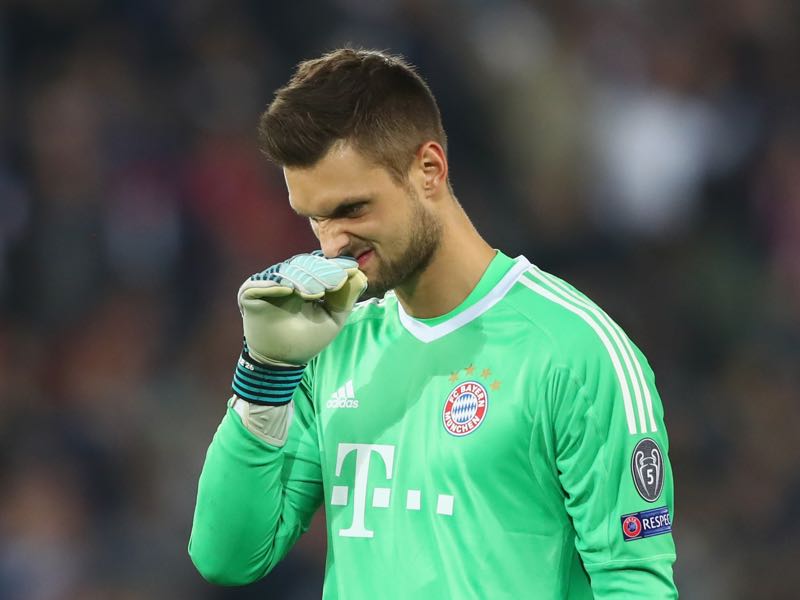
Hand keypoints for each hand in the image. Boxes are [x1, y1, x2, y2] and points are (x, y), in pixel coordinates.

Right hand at [238, 252, 367, 366]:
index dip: (335, 266)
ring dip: (302, 279)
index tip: (351, 269)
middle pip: (303, 264)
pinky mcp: (249, 293)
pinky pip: (259, 284)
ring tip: (315, 293)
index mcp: (306, 279)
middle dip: (321, 272)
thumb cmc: (309, 339)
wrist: (284, 361)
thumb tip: (360, 274)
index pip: (320, 264)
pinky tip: (288, 290)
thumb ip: (346, 298)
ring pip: (285, 272)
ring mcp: (267, 284)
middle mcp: (286, 277)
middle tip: (336, 282)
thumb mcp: (333, 318)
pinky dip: (273, 285)